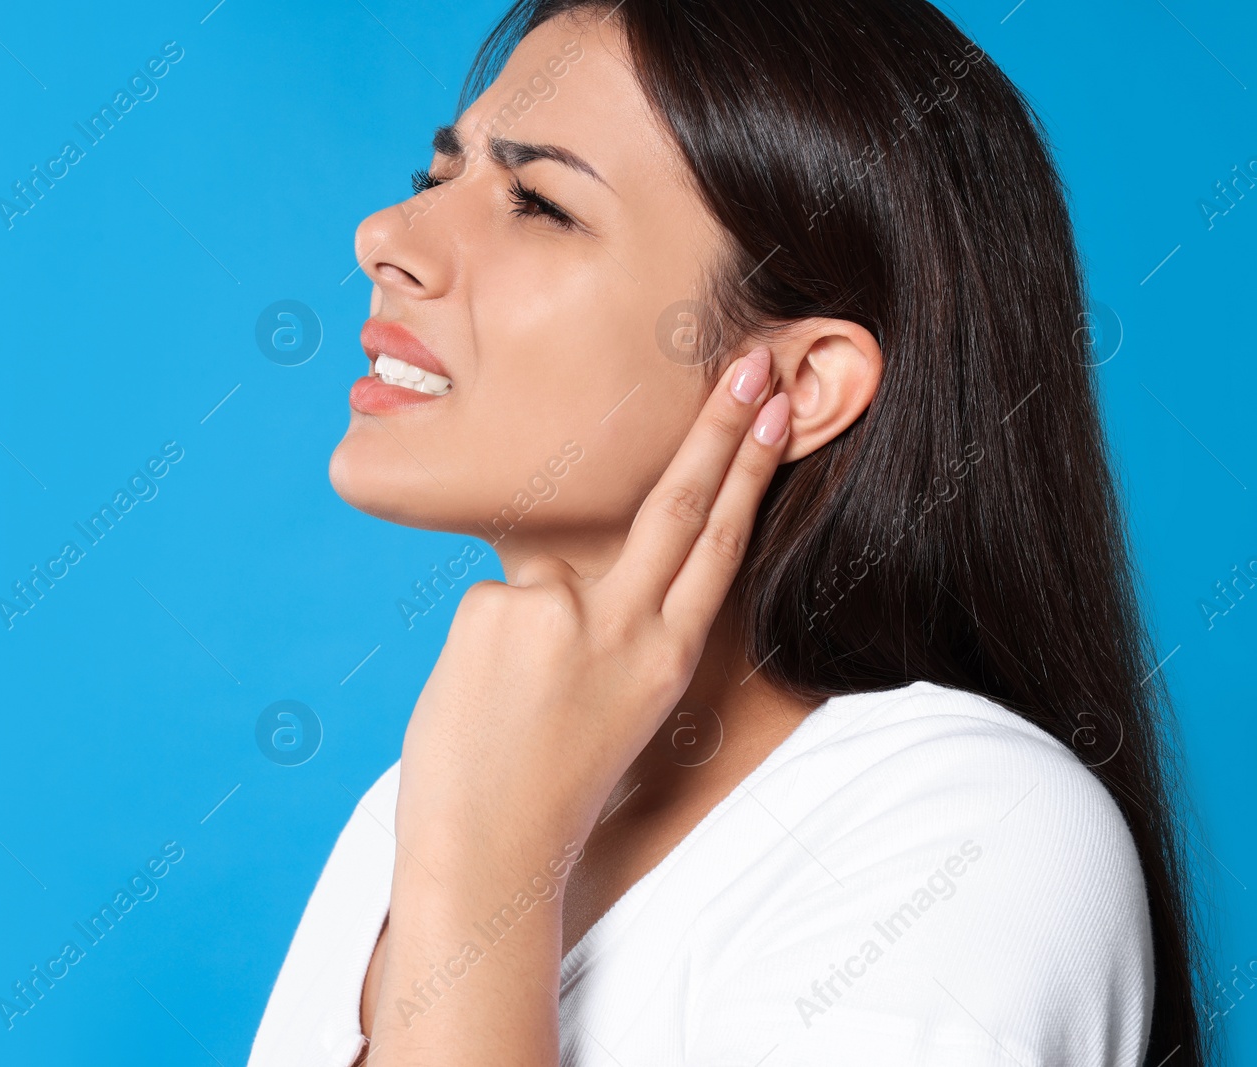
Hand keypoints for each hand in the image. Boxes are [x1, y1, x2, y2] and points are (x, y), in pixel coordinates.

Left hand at [393, 345, 791, 865]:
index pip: (720, 544)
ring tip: (511, 709)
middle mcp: (628, 627)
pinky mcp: (499, 607)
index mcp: (668, 658)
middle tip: (751, 356)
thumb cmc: (548, 782)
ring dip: (526, 636)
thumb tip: (581, 570)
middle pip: (681, 505)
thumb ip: (614, 624)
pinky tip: (481, 700)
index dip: (750, 469)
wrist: (487, 847)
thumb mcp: (615, 703)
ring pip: (546, 580)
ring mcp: (564, 614)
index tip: (775, 406)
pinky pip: (493, 602)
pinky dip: (485, 645)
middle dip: (719, 427)